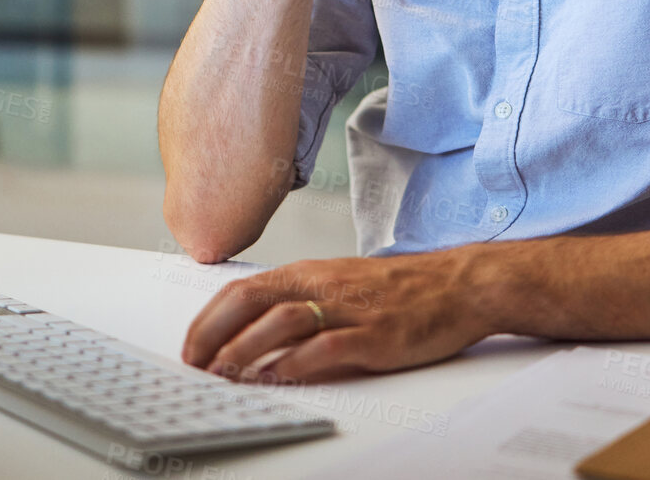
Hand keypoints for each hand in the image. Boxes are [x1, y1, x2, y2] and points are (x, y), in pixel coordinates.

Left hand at [181, 249, 490, 383]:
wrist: (459, 284)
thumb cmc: (398, 289)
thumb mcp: (339, 284)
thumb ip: (298, 300)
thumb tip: (251, 328)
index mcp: (310, 273)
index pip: (244, 289)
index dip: (209, 319)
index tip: (190, 346)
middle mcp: (323, 285)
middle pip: (253, 300)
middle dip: (214, 333)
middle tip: (195, 363)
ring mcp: (349, 309)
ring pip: (283, 320)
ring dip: (246, 348)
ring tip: (224, 373)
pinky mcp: (376, 335)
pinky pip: (328, 346)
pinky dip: (297, 362)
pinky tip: (278, 376)